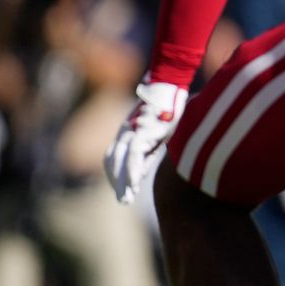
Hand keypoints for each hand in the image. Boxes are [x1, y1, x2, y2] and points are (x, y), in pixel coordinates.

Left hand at [104, 80, 186, 203]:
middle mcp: (126, 131)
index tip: (125, 191)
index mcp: (129, 131)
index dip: (118, 175)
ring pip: (120, 161)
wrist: (170, 84)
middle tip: (123, 201)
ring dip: (123, 182)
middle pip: (114, 161)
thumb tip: (154, 162)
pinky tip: (134, 184)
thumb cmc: (170, 104)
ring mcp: (132, 131)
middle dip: (118, 182)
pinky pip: (134, 154)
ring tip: (126, 199)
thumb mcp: (161, 127)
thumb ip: (154, 143)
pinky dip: (132, 171)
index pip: (116, 157)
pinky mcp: (142, 130)